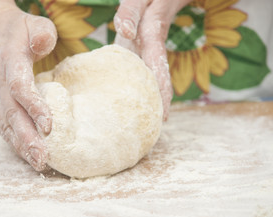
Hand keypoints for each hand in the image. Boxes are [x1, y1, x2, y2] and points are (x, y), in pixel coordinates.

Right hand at [0, 7, 56, 170]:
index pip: (19, 87)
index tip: (48, 126)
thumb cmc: (19, 32)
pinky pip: (3, 126)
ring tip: (38, 163)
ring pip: (6, 125)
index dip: (33, 107)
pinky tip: (27, 156)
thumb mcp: (34, 24)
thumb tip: (42, 44)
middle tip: (43, 158)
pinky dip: (15, 143)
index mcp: (8, 62)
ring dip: (21, 146)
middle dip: (27, 138)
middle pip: (12, 114)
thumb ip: (42, 34)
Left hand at [114, 0, 191, 119]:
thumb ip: (130, 13)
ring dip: (153, 99)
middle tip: (155, 131)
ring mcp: (149, 52)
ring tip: (146, 123)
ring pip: (154, 79)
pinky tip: (135, 100)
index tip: (164, 116)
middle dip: (160, 104)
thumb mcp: (138, 0)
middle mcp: (154, 50)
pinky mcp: (143, 51)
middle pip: (159, 81)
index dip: (162, 94)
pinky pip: (146, 72)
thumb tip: (124, 32)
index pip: (158, 71)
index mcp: (153, 40)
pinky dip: (144, 87)